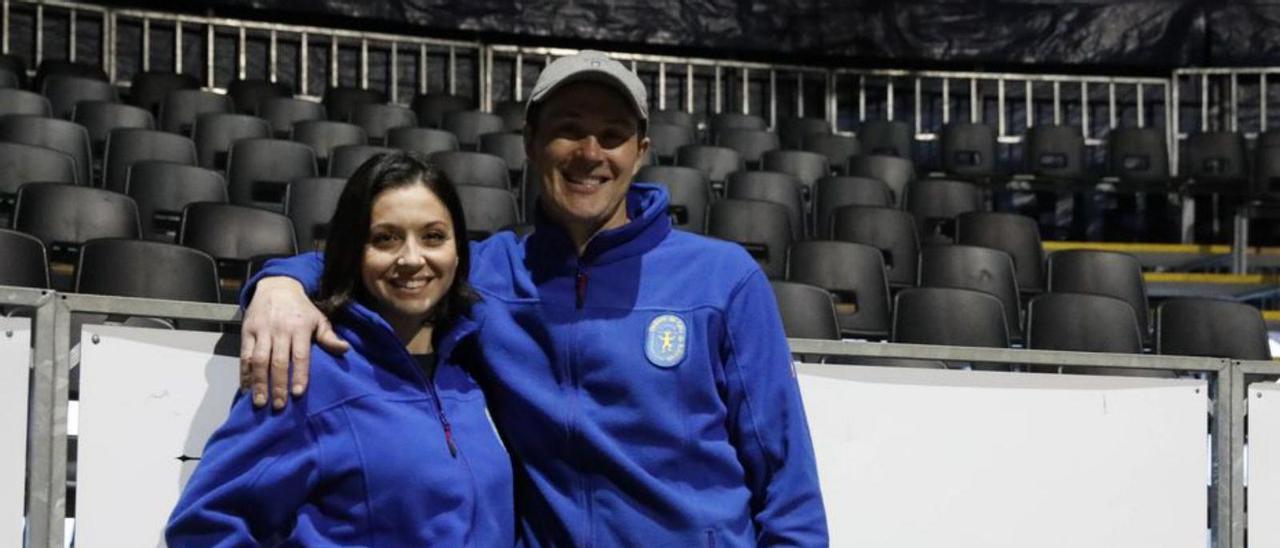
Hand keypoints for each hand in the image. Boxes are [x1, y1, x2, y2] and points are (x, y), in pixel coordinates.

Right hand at [240, 277, 349, 408]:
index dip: (299, 374)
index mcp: (299, 328)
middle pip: (278, 361)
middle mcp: (279, 330)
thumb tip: (345, 350)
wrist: (276, 286)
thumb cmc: (301, 308)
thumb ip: (329, 337)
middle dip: (278, 385)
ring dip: (259, 383)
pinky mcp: (247, 332)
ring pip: (258, 360)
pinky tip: (246, 388)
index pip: (300, 355)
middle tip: (279, 406)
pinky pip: (244, 356)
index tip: (298, 393)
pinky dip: (244, 373)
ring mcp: (261, 331)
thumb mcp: (319, 318)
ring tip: (260, 402)